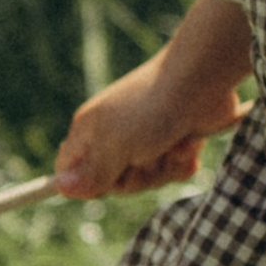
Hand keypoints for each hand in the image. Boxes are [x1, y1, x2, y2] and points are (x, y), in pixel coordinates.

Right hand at [56, 52, 244, 199]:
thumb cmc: (152, 109)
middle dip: (138, 177)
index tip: (108, 179)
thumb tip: (61, 187)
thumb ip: (92, 172)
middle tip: (148, 155)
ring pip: (147, 179)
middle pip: (114, 184)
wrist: (203, 78)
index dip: (86, 184)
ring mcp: (146, 138)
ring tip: (173, 143)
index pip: (69, 171)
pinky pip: (173, 169)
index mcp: (89, 131)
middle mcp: (115, 135)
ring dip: (165, 167)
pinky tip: (189, 145)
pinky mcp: (174, 139)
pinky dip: (183, 160)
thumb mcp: (115, 146)